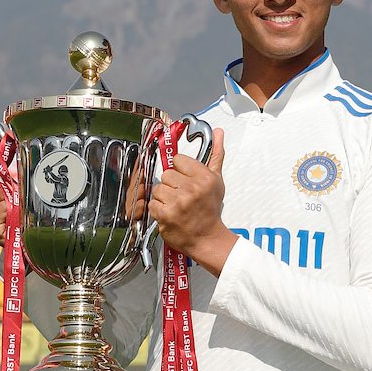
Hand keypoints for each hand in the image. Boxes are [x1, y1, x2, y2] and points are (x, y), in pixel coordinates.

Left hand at [149, 128, 236, 276]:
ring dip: (164, 198)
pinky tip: (170, 214)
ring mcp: (178, 202)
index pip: (179, 160)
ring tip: (176, 205)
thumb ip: (215, 155)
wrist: (208, 238)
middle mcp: (192, 189)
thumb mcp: (217, 181)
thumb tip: (219, 132)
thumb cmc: (210, 210)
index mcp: (204, 177)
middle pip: (166, 174)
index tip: (187, 181)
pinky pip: (152, 204)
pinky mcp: (166, 215)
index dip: (181, 171)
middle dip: (171, 185)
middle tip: (182, 196)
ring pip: (157, 189)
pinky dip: (158, 210)